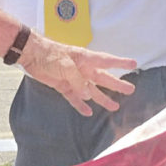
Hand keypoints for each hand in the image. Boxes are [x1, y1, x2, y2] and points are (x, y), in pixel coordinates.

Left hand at [19, 33, 136, 116]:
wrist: (31, 55)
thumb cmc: (50, 54)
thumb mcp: (66, 66)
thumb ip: (78, 80)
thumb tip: (88, 95)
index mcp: (86, 59)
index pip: (107, 61)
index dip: (121, 62)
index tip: (134, 64)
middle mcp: (82, 69)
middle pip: (103, 79)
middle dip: (117, 85)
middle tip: (130, 90)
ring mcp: (73, 79)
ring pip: (91, 91)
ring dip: (102, 99)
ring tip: (114, 107)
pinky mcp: (63, 86)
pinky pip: (75, 98)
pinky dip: (81, 105)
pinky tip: (88, 112)